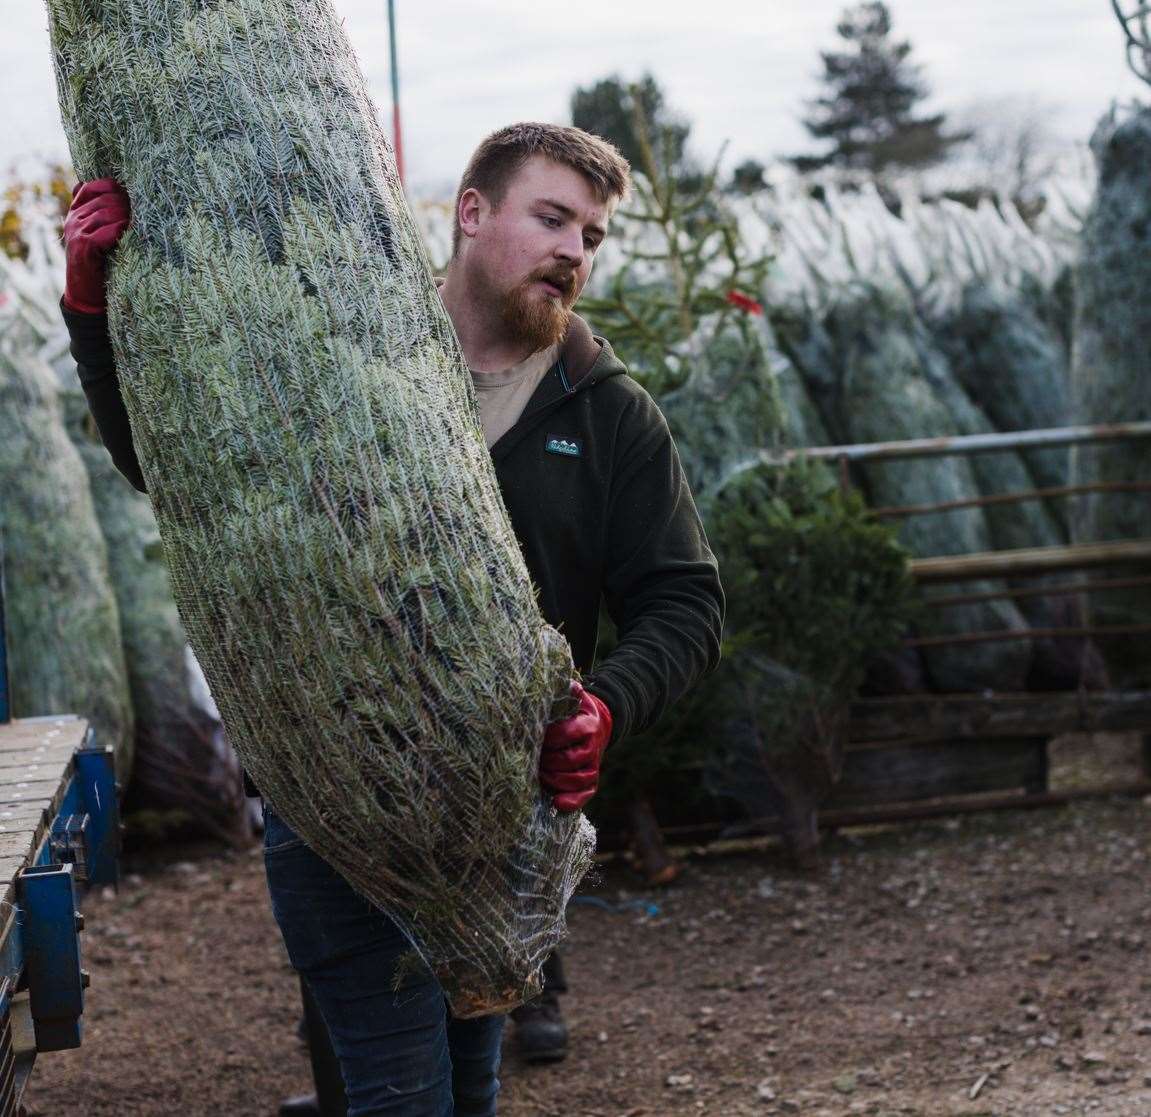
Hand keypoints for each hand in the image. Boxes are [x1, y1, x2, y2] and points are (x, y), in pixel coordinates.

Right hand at [63, 178, 130, 313]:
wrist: (84, 293)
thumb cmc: (99, 264)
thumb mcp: (97, 236)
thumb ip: (101, 217)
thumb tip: (121, 197)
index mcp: (75, 212)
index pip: (92, 186)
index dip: (113, 188)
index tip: (130, 197)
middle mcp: (73, 219)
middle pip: (104, 200)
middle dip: (126, 205)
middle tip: (143, 213)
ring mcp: (76, 231)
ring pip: (106, 214)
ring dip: (127, 218)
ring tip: (140, 226)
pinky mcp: (83, 245)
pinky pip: (106, 230)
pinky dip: (121, 231)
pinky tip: (130, 236)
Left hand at [539, 681, 611, 812]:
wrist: (597, 723)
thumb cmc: (574, 710)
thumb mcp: (572, 697)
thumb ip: (566, 692)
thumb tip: (567, 683)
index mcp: (588, 724)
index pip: (567, 733)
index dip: (549, 737)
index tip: (534, 734)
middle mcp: (593, 746)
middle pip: (569, 760)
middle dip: (547, 760)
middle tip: (531, 757)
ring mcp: (593, 764)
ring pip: (577, 779)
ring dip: (555, 780)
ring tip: (539, 774)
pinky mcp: (592, 779)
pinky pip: (586, 794)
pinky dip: (572, 802)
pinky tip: (557, 803)